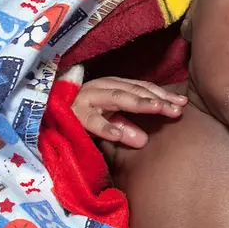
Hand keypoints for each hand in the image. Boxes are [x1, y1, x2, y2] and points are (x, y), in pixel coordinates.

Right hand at [72, 77, 186, 147]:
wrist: (45, 116)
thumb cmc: (80, 117)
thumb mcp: (108, 120)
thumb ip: (126, 126)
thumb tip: (144, 140)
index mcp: (112, 87)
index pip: (143, 89)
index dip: (162, 95)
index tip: (183, 104)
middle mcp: (101, 87)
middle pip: (134, 91)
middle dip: (157, 99)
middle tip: (177, 110)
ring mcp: (86, 99)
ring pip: (116, 98)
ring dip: (138, 103)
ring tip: (157, 108)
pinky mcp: (72, 114)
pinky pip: (91, 121)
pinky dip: (105, 126)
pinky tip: (118, 134)